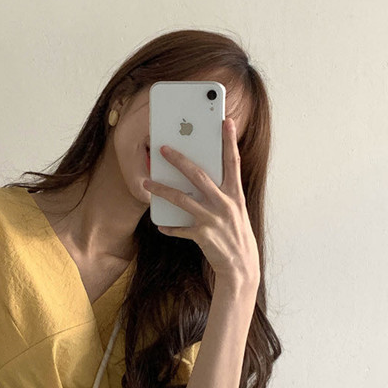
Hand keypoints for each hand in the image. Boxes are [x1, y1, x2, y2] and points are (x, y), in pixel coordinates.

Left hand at [146, 120, 259, 304]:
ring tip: (147, 183)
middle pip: (198, 175)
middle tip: (162, 148)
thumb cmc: (235, 235)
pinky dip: (170, 226)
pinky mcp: (203, 236)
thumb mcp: (235, 210)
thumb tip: (200, 177)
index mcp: (235, 194)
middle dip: (179, 160)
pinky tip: (160, 224)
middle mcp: (225, 204)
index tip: (225, 121)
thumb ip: (222, 192)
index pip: (232, 162)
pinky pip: (180, 228)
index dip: (229, 141)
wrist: (241, 267)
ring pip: (182, 199)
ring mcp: (213, 219)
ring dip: (162, 190)